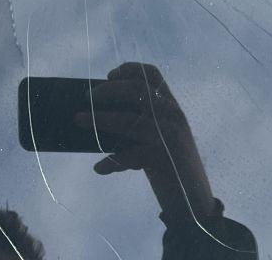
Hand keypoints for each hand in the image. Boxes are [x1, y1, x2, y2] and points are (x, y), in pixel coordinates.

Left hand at [80, 63, 218, 221]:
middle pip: (136, 90)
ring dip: (99, 119)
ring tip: (78, 119)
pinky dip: (112, 161)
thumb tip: (99, 115)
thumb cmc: (170, 168)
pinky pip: (129, 155)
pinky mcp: (162, 157)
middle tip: (89, 97)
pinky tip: (99, 168)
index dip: (130, 69)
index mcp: (172, 107)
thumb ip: (142, 124)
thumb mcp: (162, 138)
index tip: (110, 74)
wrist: (193, 202)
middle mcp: (172, 116)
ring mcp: (168, 136)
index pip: (153, 75)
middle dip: (109, 90)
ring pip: (128, 120)